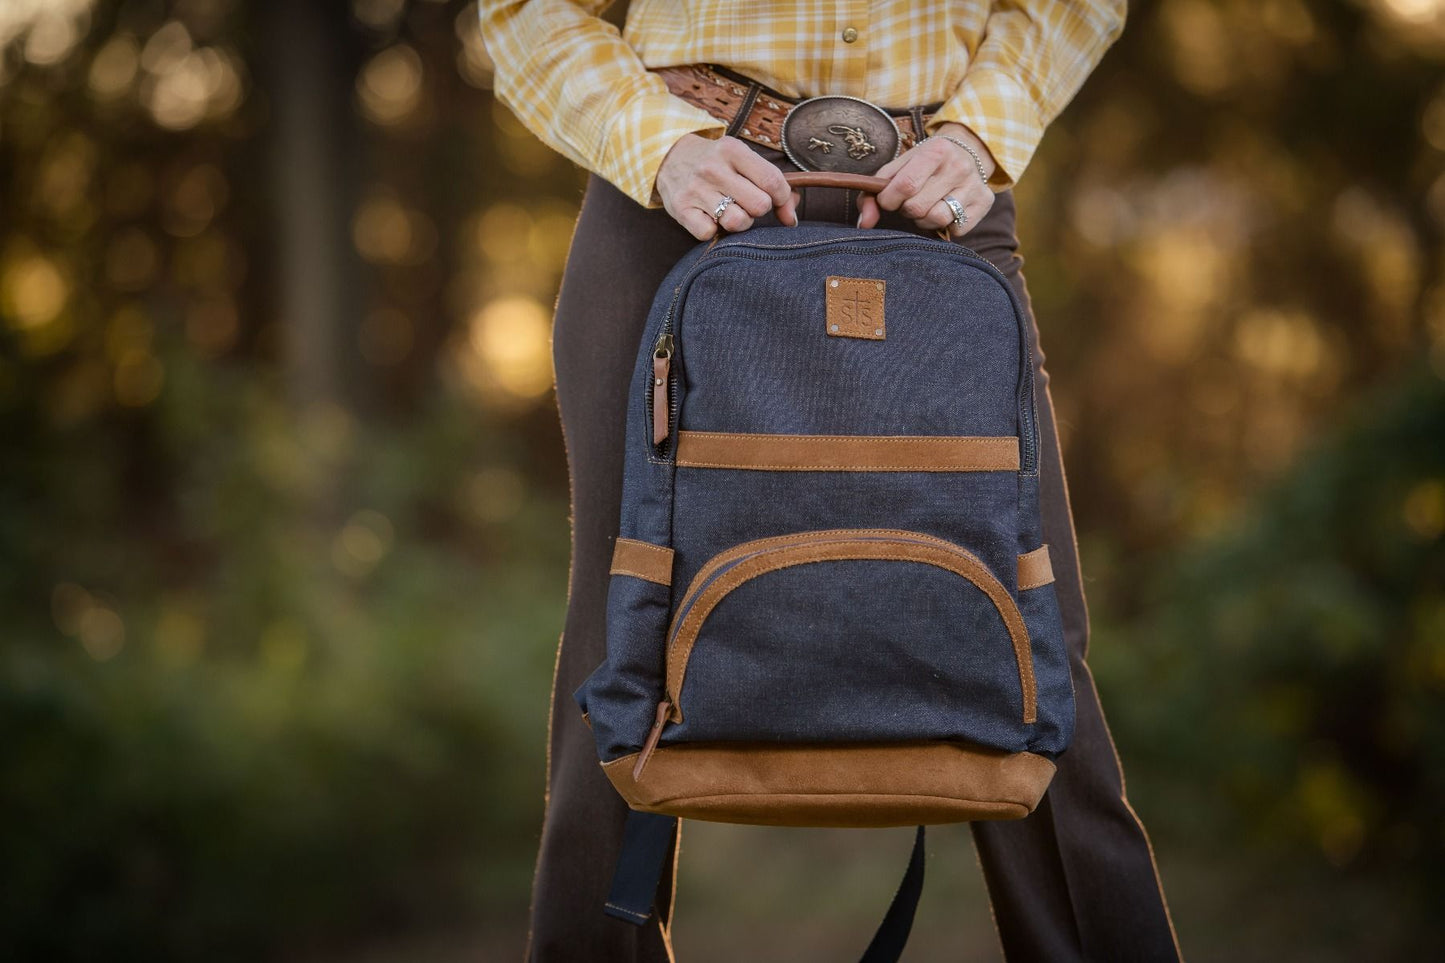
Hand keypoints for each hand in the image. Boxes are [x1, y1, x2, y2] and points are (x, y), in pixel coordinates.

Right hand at [655, 133, 800, 239]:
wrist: (668, 155)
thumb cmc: (715, 161)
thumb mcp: (741, 159)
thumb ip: (770, 182)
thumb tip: (791, 214)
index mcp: (732, 150)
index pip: (773, 181)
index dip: (783, 198)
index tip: (779, 202)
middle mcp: (713, 169)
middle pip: (759, 205)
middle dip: (759, 209)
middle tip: (747, 202)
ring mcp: (695, 190)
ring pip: (738, 222)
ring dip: (740, 222)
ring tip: (731, 210)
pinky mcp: (681, 210)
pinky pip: (710, 234)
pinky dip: (714, 230)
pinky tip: (710, 217)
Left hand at [855, 122, 995, 236]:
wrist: (965, 151)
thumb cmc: (922, 164)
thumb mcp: (897, 169)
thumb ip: (873, 194)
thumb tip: (864, 224)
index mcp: (935, 150)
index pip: (905, 186)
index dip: (889, 200)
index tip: (889, 199)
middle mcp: (959, 166)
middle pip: (918, 207)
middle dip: (906, 209)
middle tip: (911, 200)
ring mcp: (974, 184)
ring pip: (937, 220)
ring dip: (924, 220)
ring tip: (926, 206)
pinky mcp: (984, 201)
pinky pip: (956, 229)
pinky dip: (945, 226)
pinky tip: (945, 210)